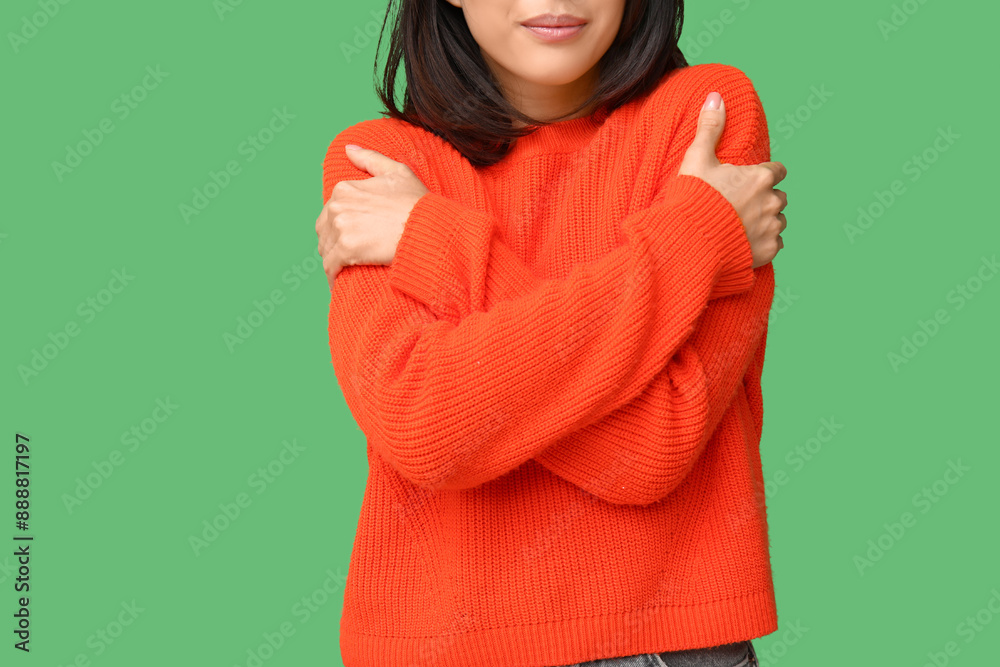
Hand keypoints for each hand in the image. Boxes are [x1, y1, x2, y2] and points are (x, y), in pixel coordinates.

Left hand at [316, 145, 428, 290]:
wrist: (427, 228)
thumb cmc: (417, 202)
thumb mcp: (397, 172)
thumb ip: (370, 159)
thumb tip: (348, 149)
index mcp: (344, 188)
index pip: (330, 213)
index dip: (340, 227)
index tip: (351, 239)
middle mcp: (337, 206)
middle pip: (324, 232)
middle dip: (333, 244)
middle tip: (348, 257)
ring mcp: (340, 227)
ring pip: (326, 250)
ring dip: (333, 261)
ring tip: (345, 271)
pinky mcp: (346, 249)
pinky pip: (330, 266)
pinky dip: (333, 275)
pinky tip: (339, 282)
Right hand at [677, 91, 787, 268]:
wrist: (689, 241)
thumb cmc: (692, 198)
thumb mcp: (697, 159)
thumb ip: (710, 128)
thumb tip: (716, 96)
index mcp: (760, 178)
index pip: (778, 171)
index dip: (766, 174)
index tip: (753, 179)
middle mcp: (771, 202)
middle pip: (780, 197)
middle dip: (766, 199)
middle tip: (743, 205)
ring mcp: (771, 228)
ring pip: (779, 221)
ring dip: (767, 221)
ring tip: (744, 225)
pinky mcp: (767, 251)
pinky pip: (775, 245)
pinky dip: (764, 243)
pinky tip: (746, 242)